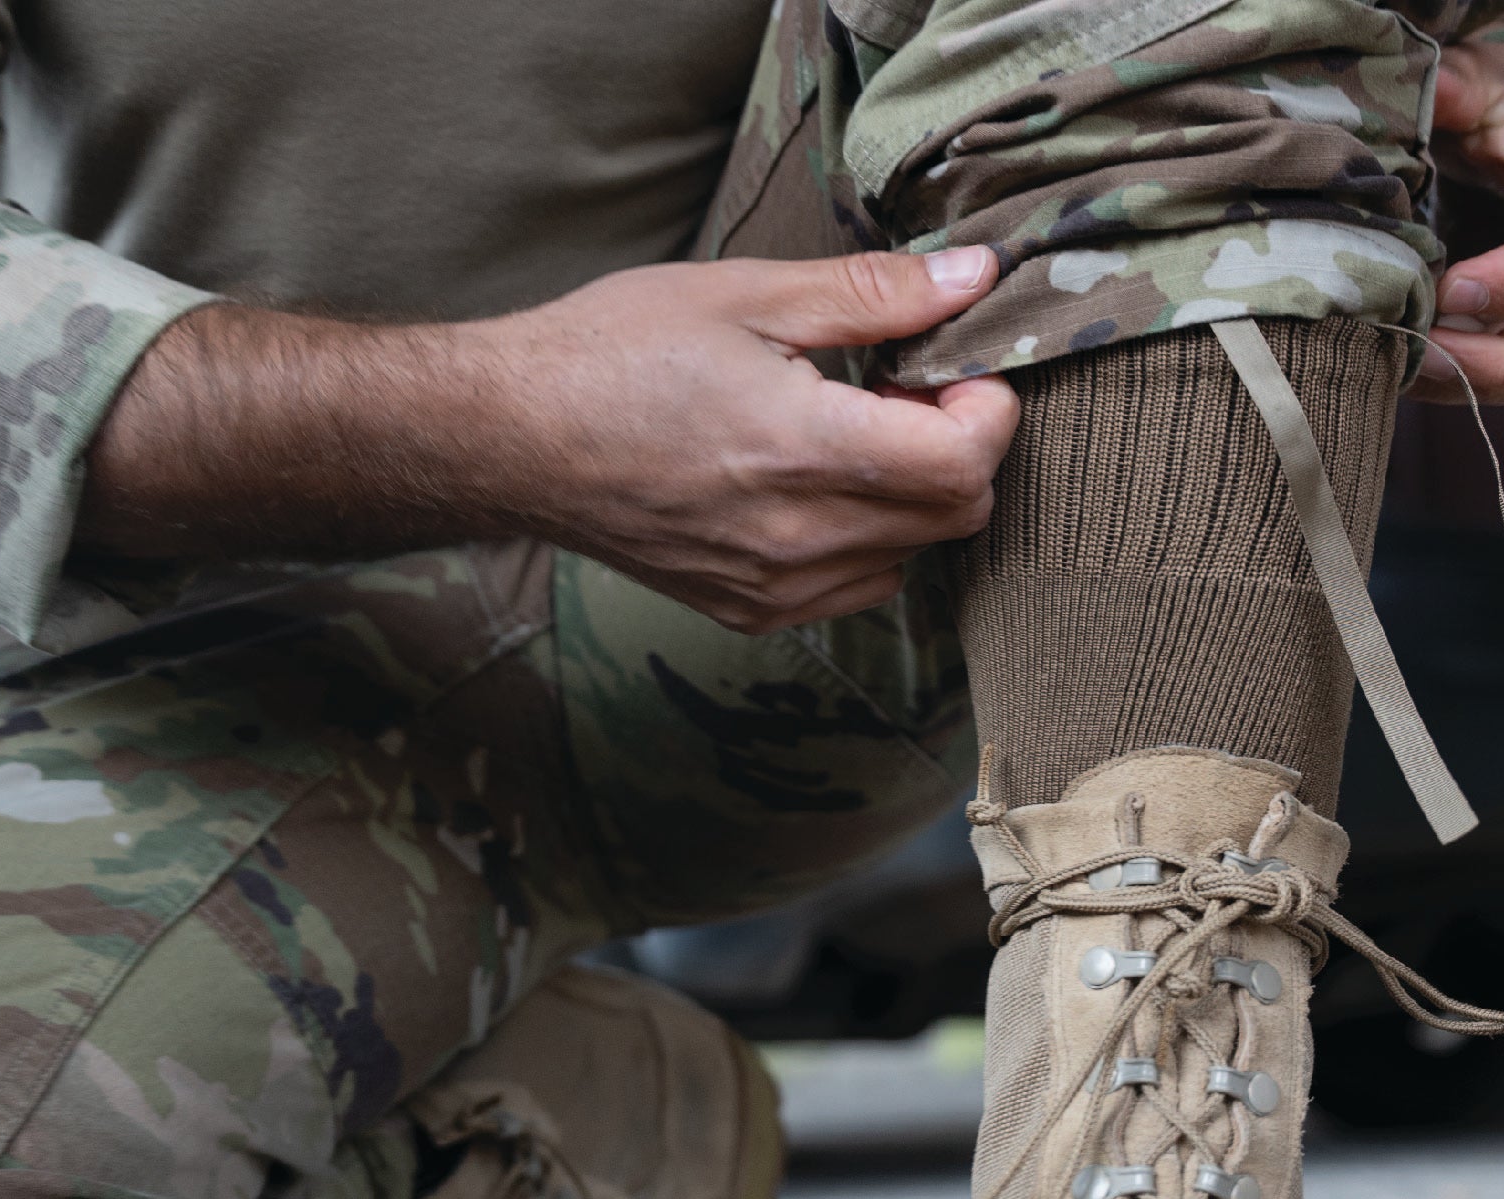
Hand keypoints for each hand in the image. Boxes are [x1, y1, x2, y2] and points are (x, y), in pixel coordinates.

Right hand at [478, 250, 1020, 630]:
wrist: (514, 438)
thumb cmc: (614, 353)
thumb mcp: (746, 295)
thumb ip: (872, 296)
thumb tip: (974, 280)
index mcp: (799, 447)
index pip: (964, 463)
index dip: (988, 410)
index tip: (959, 368)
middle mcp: (796, 536)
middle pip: (958, 516)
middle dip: (962, 448)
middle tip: (910, 391)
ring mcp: (776, 587)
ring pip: (916, 555)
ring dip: (917, 497)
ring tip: (856, 436)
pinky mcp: (754, 613)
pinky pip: (861, 587)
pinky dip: (871, 539)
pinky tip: (821, 486)